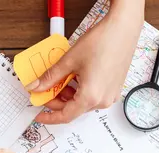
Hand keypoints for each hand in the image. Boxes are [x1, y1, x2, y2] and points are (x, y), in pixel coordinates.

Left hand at [26, 2, 143, 123]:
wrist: (122, 29)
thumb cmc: (102, 42)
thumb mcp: (69, 61)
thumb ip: (50, 77)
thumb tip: (36, 86)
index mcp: (91, 96)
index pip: (65, 116)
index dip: (50, 117)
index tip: (39, 115)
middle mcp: (103, 100)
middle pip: (74, 109)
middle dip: (57, 102)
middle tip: (44, 90)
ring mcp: (110, 95)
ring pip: (83, 102)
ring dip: (69, 95)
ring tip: (59, 79)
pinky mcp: (114, 89)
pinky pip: (93, 96)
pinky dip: (80, 91)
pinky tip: (74, 77)